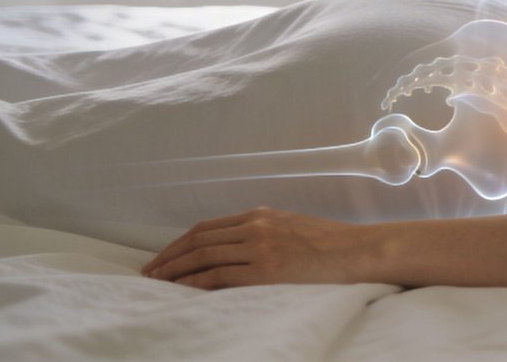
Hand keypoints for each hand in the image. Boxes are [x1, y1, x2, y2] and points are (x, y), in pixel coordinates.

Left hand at [141, 206, 377, 289]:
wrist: (359, 250)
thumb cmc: (331, 245)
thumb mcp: (292, 228)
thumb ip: (264, 234)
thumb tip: (237, 249)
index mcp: (260, 216)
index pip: (207, 228)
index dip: (179, 244)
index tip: (162, 258)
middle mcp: (256, 226)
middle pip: (199, 240)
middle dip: (169, 257)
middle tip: (148, 274)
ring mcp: (261, 247)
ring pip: (204, 256)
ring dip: (175, 270)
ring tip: (156, 284)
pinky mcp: (267, 269)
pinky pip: (220, 275)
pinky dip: (195, 282)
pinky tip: (181, 290)